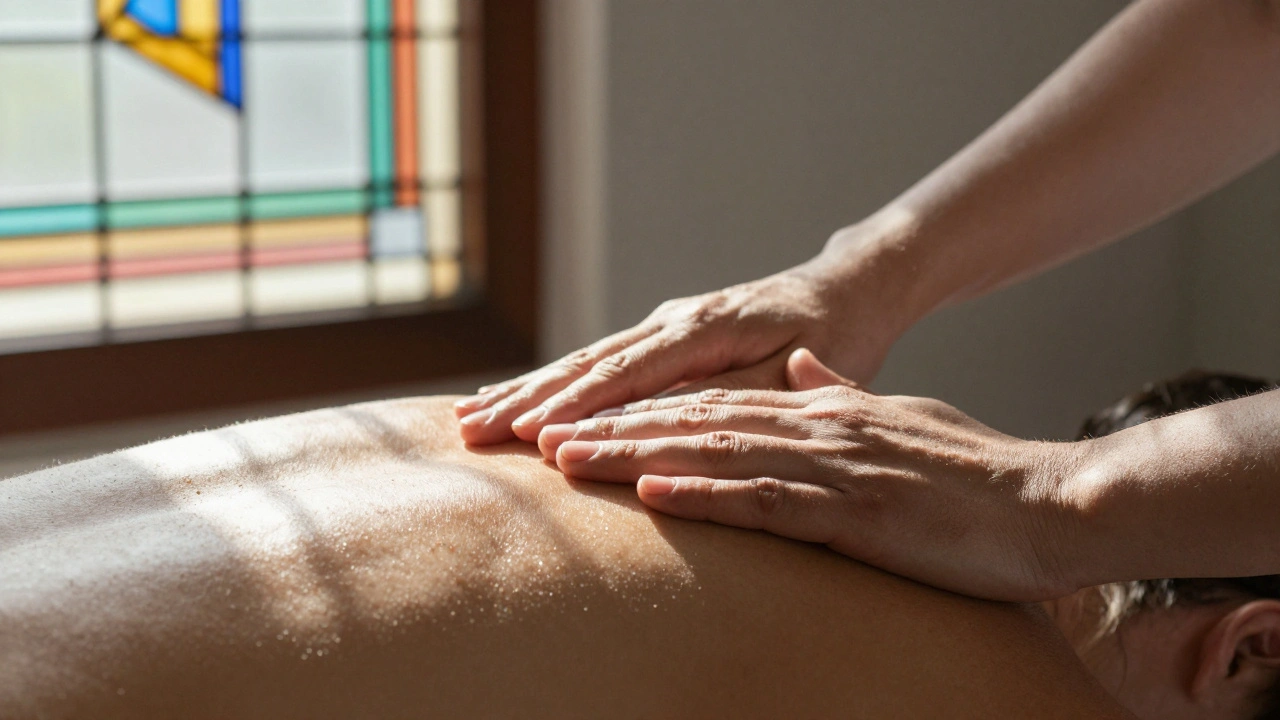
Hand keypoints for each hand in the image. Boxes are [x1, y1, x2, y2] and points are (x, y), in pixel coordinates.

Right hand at [455, 231, 911, 445]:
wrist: (846, 291)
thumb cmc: (834, 338)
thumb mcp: (800, 371)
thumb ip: (736, 396)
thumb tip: (669, 420)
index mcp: (706, 328)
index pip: (629, 372)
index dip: (578, 404)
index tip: (530, 434)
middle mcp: (674, 320)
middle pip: (588, 363)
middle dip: (526, 398)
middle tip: (469, 431)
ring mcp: (664, 326)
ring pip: (583, 360)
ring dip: (525, 390)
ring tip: (468, 417)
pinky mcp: (663, 338)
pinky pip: (598, 362)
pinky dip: (553, 383)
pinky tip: (516, 398)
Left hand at [536, 348, 1084, 601]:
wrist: (1050, 503)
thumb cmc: (975, 473)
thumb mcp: (899, 419)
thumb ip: (844, 395)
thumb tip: (806, 373)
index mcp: (820, 410)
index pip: (713, 405)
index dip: (639, 412)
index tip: (578, 421)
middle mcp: (815, 426)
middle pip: (694, 421)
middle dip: (610, 427)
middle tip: (538, 436)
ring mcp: (833, 465)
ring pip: (715, 451)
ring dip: (636, 455)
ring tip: (566, 458)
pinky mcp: (856, 511)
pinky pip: (768, 499)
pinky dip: (707, 494)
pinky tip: (655, 492)